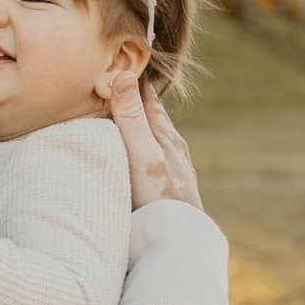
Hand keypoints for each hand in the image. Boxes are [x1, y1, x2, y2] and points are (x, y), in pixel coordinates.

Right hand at [109, 75, 202, 209]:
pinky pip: (163, 165)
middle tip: (131, 85)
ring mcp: (178, 173)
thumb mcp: (141, 153)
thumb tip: (124, 75)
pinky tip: (151, 164)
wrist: (180, 241)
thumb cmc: (158, 198)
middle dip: (143, 103)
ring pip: (163, 143)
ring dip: (149, 129)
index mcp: (166, 137)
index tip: (128, 63)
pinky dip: (151, 154)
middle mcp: (176, 152)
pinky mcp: (176, 195)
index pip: (150, 101)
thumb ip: (131, 118)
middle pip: (158, 120)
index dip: (138, 83)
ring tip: (140, 120)